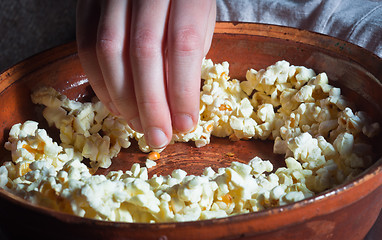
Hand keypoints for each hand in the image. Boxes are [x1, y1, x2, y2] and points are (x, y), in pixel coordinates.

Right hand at [76, 0, 215, 148]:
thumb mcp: (199, 18)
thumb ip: (186, 55)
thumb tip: (174, 104)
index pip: (183, 45)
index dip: (183, 91)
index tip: (185, 124)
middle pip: (144, 52)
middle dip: (151, 104)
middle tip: (159, 136)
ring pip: (109, 52)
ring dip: (123, 99)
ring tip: (138, 124)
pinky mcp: (87, 2)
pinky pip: (86, 46)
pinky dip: (100, 82)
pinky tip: (116, 105)